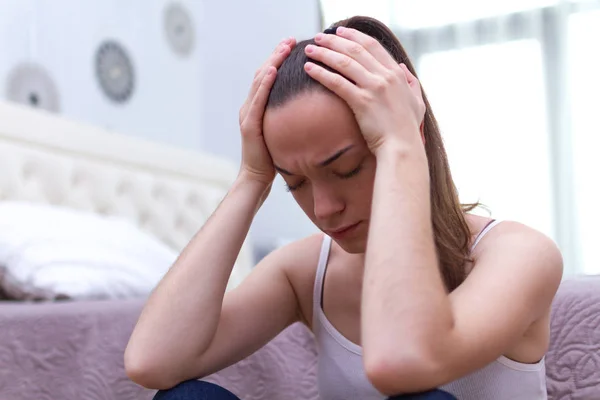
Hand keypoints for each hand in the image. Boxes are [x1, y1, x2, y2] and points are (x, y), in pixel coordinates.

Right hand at [238, 38, 295, 184]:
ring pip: (259, 82)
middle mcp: (249, 106)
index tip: (293, 46)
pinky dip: (264, 85)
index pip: (268, 77)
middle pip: (263, 74)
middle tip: (290, 40)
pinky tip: (273, 72)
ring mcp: (247, 114)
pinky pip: (256, 100)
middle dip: (276, 55)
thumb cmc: (273, 158)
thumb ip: (290, 118)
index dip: (279, 60)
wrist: (256, 178)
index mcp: (257, 106)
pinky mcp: (248, 124)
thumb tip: (310, 108)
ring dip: (271, 63)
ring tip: (283, 49)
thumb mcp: (284, 132)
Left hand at [303, 27, 425, 154]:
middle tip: (318, 38)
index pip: (372, 46)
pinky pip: (337, 82)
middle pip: (355, 50)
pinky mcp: (361, 102)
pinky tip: (309, 69)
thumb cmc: (407, 128)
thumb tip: (402, 67)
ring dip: (324, 54)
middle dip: (334, 41)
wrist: (402, 148)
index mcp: (397, 74)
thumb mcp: (417, 101)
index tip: (340, 32)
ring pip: (344, 62)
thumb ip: (411, 82)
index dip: (354, 36)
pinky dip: (321, 73)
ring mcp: (373, 88)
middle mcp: (385, 76)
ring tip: (309, 51)